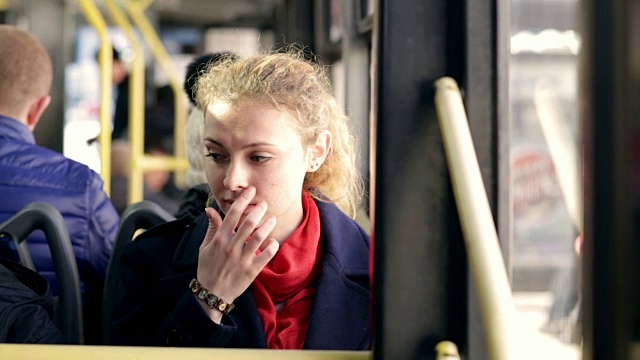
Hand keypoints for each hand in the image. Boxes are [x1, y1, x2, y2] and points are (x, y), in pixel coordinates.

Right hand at [196, 186, 278, 321]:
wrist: (211, 294)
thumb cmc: (208, 268)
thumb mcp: (205, 247)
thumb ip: (212, 227)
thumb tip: (210, 209)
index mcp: (219, 239)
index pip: (233, 214)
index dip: (243, 199)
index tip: (251, 190)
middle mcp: (231, 247)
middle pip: (248, 222)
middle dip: (258, 209)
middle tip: (264, 203)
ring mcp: (242, 259)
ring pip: (259, 237)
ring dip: (268, 225)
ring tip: (273, 218)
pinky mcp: (252, 271)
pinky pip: (266, 255)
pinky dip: (272, 246)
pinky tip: (274, 240)